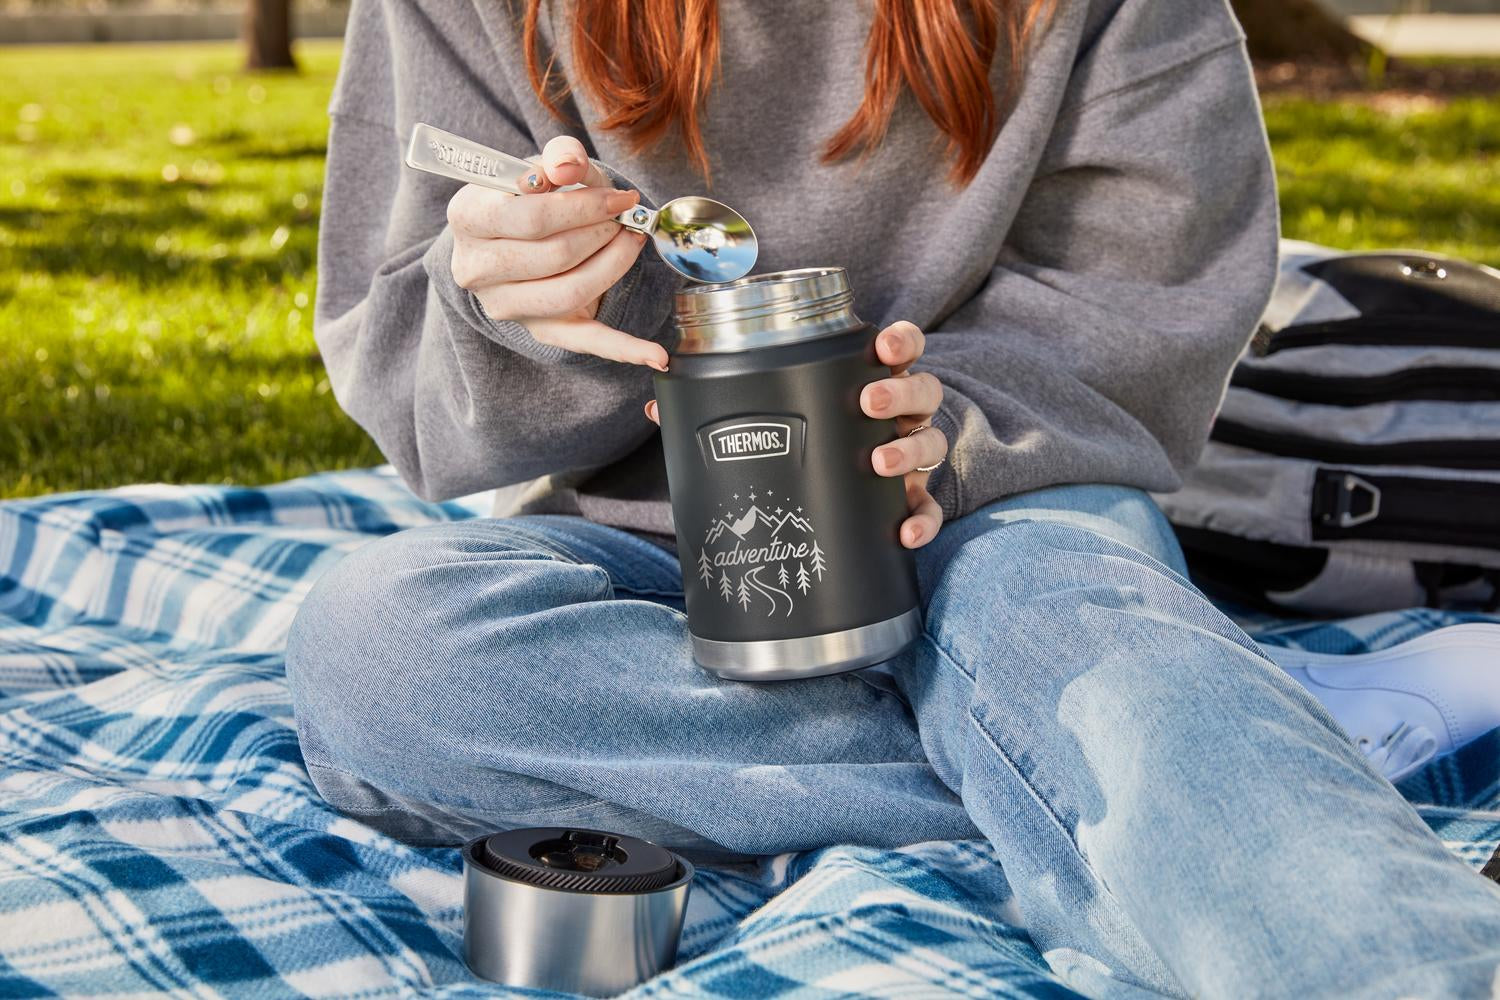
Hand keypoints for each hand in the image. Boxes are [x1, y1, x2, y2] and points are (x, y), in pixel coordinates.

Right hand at [446, 135, 666, 369]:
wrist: (518, 233)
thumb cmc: (532, 194)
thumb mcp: (542, 165)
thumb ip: (558, 156)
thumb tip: (569, 168)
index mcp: (468, 218)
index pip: (531, 218)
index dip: (584, 207)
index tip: (620, 197)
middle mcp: (477, 268)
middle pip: (554, 255)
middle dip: (601, 232)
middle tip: (625, 217)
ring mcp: (507, 304)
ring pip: (572, 291)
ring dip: (614, 264)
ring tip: (631, 241)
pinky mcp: (541, 328)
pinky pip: (585, 341)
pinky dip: (623, 348)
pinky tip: (657, 355)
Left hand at [643, 320, 947, 549]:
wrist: (825, 502)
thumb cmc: (801, 444)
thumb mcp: (769, 421)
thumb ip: (718, 408)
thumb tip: (655, 405)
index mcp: (865, 382)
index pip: (897, 350)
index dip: (898, 342)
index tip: (882, 346)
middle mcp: (895, 416)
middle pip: (921, 391)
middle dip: (899, 392)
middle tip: (868, 402)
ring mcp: (907, 458)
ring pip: (930, 444)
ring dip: (910, 451)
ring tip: (879, 462)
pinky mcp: (909, 501)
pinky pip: (926, 509)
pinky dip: (921, 519)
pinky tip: (905, 532)